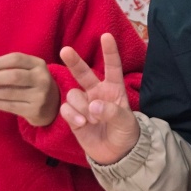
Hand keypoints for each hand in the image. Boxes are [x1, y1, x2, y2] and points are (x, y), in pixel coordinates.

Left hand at [0, 53, 59, 126]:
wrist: (52, 105)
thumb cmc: (33, 84)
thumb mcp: (29, 71)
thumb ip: (11, 68)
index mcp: (38, 64)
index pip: (17, 59)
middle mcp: (41, 79)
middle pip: (14, 76)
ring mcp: (39, 96)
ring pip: (10, 93)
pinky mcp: (34, 110)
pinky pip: (11, 106)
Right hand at [59, 33, 139, 164]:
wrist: (116, 155)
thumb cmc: (126, 133)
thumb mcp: (125, 122)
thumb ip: (112, 112)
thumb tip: (93, 106)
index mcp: (113, 89)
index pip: (112, 67)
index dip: (110, 52)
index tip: (106, 36)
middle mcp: (97, 92)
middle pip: (83, 73)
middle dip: (74, 61)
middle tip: (65, 50)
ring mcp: (84, 104)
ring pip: (73, 94)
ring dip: (80, 106)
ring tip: (90, 120)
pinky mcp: (74, 117)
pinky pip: (66, 109)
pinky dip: (73, 115)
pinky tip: (82, 123)